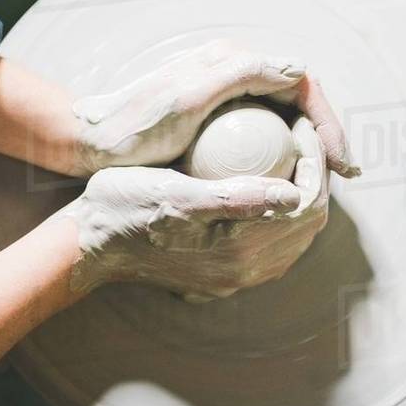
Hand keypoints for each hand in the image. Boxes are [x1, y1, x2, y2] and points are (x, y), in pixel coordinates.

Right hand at [60, 158, 323, 300]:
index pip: (307, 202)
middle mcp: (245, 272)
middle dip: (314, 176)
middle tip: (300, 137)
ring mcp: (236, 279)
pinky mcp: (224, 278)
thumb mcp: (177, 194)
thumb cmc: (126, 208)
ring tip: (288, 157)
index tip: (302, 125)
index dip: (315, 160)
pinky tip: (267, 187)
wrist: (91, 245)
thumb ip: (236, 199)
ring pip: (294, 236)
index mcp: (240, 250)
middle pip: (308, 222)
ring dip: (301, 195)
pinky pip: (273, 246)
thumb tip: (291, 194)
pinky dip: (281, 214)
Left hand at [72, 39, 359, 178]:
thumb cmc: (134, 126)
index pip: (300, 84)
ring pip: (283, 118)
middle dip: (326, 135)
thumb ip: (241, 76)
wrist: (89, 140)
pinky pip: (262, 135)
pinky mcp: (215, 119)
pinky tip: (288, 185)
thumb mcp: (186, 100)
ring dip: (309, 147)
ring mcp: (224, 96)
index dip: (328, 120)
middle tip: (346, 173)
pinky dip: (282, 156)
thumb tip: (299, 70)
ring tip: (326, 181)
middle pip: (298, 100)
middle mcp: (233, 71)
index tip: (339, 160)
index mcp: (232, 58)